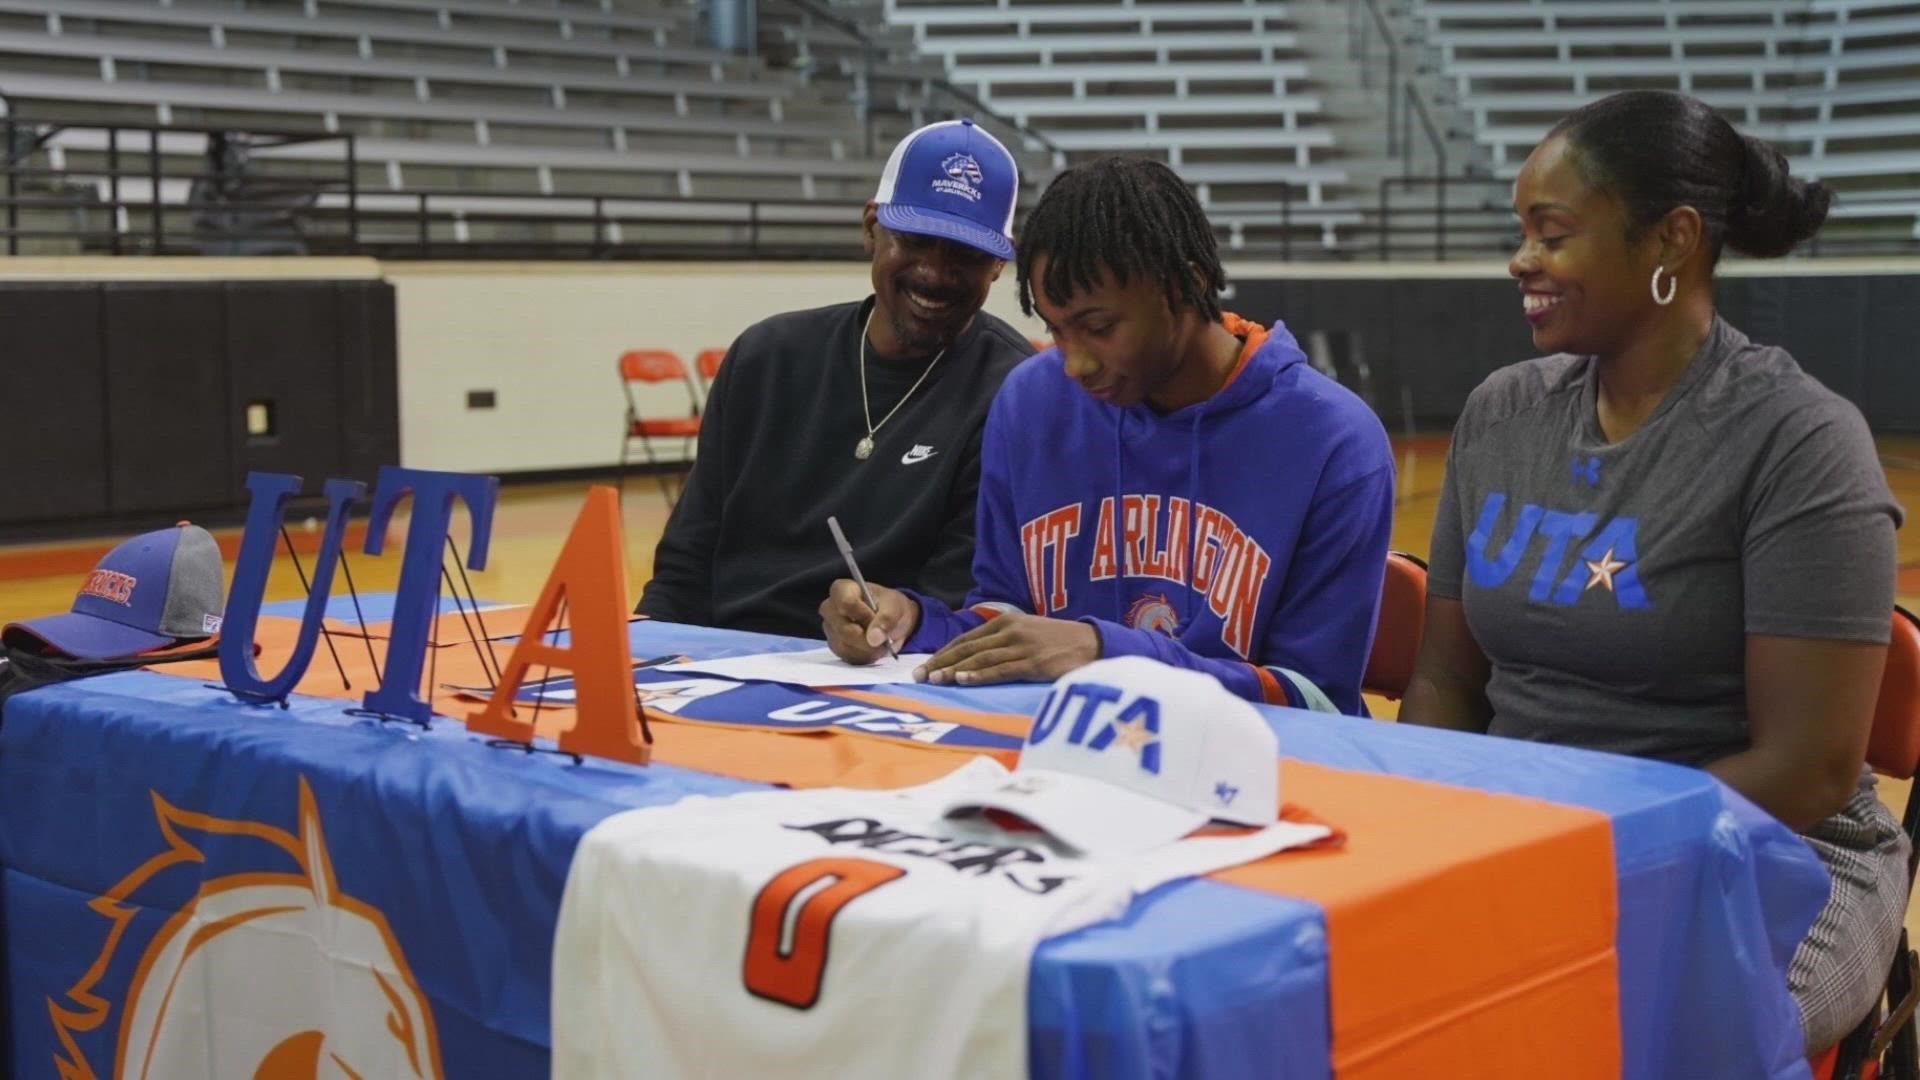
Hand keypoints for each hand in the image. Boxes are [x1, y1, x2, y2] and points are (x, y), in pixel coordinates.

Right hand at [820, 579, 919, 664]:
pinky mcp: (835, 646)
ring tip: (882, 644)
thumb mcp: (895, 607)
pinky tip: (873, 650)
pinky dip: (864, 656)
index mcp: (842, 589)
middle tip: (884, 638)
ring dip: (867, 649)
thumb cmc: (890, 607)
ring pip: (845, 645)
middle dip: (867, 638)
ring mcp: (830, 629)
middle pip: (843, 629)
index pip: (845, 603)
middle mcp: (830, 608)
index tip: (877, 619)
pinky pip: (847, 656)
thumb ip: (887, 619)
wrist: (892, 622)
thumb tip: (873, 638)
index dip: (863, 615)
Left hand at [915, 614, 1098, 686]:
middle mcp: (1010, 631)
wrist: (1092, 642)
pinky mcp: (1034, 663)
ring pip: (980, 659)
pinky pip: (1001, 670)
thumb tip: (973, 658)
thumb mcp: (1027, 632)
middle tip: (920, 677)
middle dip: (941, 663)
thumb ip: (1002, 641)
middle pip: (967, 649)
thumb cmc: (1057, 641)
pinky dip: (980, 675)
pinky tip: (963, 680)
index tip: (925, 666)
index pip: (966, 639)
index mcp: (1005, 622)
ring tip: (935, 680)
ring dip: (954, 671)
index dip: (943, 653)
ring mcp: (1022, 647)